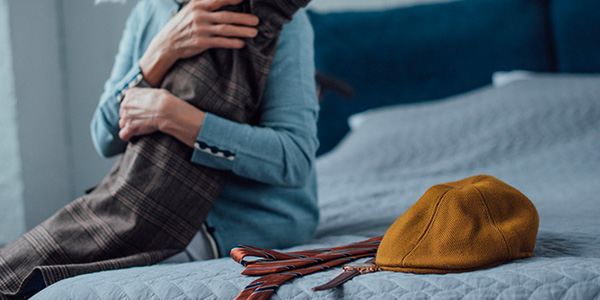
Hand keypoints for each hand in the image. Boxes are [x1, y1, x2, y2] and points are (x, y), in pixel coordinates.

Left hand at [118, 88, 166, 141]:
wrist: (166, 109)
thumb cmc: (165, 101)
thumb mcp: (154, 92)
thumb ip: (147, 95)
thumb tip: (150, 97)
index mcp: (131, 94)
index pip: (127, 103)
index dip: (133, 109)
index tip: (139, 114)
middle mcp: (126, 104)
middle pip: (123, 114)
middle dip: (130, 118)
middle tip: (140, 122)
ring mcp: (126, 116)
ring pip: (122, 124)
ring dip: (128, 127)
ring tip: (137, 130)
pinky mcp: (130, 127)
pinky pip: (123, 134)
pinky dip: (127, 136)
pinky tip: (131, 137)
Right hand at [139, 0, 259, 86]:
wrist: (167, 43)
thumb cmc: (183, 24)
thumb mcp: (191, 9)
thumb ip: (205, 4)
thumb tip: (223, 0)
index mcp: (198, 4)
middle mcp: (200, 15)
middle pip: (226, 15)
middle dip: (244, 18)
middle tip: (257, 20)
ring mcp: (201, 29)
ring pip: (226, 29)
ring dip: (242, 31)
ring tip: (254, 32)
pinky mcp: (201, 42)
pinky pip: (220, 42)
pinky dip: (232, 43)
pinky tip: (242, 44)